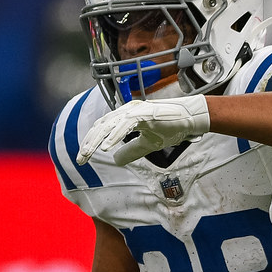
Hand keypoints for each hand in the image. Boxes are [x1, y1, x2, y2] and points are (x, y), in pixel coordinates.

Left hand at [77, 95, 210, 165]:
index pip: (102, 129)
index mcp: (126, 117)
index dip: (91, 142)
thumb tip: (115, 160)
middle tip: (80, 159)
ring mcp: (135, 110)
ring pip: (110, 124)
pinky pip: (126, 125)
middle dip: (89, 143)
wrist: (190, 118)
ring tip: (88, 153)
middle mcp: (127, 111)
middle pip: (101, 126)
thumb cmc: (171, 127)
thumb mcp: (148, 145)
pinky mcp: (144, 113)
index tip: (82, 158)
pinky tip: (107, 147)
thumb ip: (131, 151)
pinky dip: (115, 136)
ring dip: (98, 140)